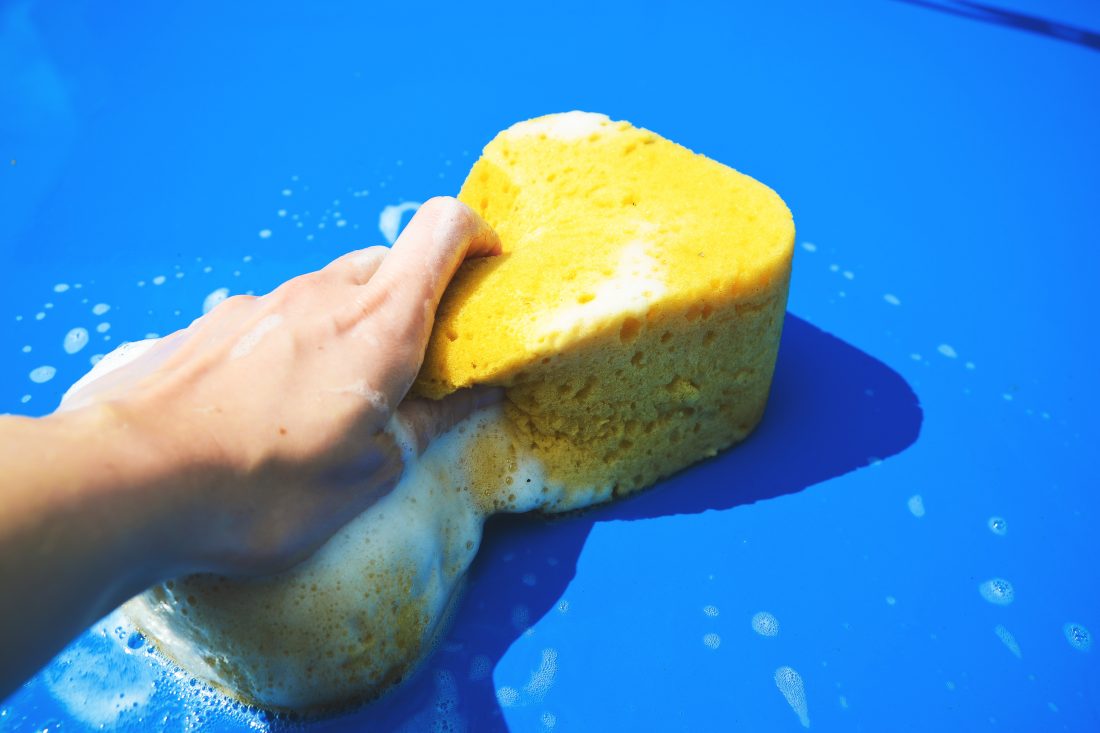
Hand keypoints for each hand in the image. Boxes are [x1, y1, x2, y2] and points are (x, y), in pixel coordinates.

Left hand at [60, 196, 500, 576]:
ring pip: (335, 288)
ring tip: (340, 394)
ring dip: (357, 322)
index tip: (488, 273)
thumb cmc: (264, 488)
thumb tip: (475, 397)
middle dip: (419, 297)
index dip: (477, 237)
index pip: (444, 229)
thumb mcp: (368, 476)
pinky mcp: (219, 322)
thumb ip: (428, 425)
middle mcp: (325, 294)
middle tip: (417, 362)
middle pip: (392, 261)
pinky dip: (304, 338)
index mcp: (381, 325)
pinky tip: (277, 400)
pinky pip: (284, 313)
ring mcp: (266, 302)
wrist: (130, 481)